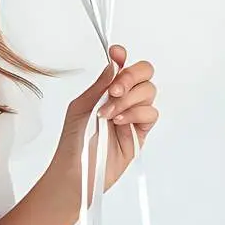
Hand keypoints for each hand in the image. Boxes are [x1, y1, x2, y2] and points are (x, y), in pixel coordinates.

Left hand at [49, 45, 158, 195]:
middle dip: (130, 77)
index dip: (122, 57)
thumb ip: (99, 86)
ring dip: (128, 99)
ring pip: (148, 92)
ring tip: (108, 114)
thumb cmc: (73, 140)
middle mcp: (123, 99)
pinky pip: (151, 113)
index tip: (116, 53)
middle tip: (114, 90)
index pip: (122, 67)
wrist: (77, 170)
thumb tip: (113, 64)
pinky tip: (118, 122)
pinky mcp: (141, 132)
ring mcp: (134, 115)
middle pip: (144, 74)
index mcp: (106, 90)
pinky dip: (135, 113)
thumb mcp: (80, 107)